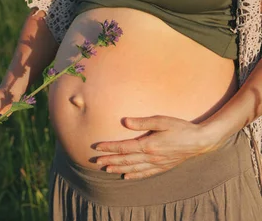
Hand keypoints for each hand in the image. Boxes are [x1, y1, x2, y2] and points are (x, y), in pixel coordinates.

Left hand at [94, 115, 222, 178]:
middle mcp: (150, 157)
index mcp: (148, 145)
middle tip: (96, 162)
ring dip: (118, 169)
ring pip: (133, 168)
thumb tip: (125, 122)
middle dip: (110, 160)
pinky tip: (126, 177)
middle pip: (125, 160)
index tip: (98, 148)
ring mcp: (157, 163)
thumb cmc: (181, 128)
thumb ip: (142, 122)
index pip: (123, 147)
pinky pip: (145, 173)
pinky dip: (134, 175)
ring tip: (107, 170)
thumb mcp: (162, 121)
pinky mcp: (163, 166)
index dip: (109, 148)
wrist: (200, 141)